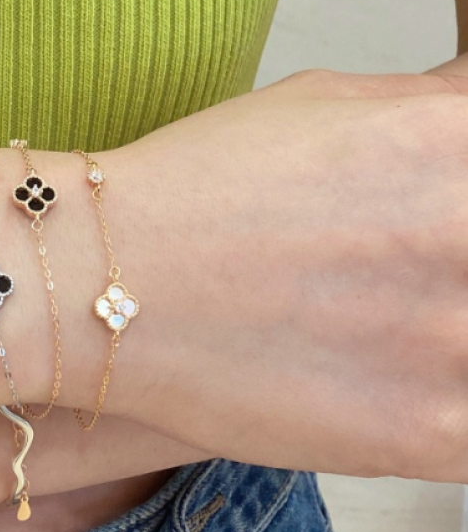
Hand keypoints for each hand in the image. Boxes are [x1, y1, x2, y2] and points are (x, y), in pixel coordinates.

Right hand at [113, 66, 467, 482]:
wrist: (100, 281)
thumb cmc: (198, 186)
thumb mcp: (316, 101)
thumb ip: (425, 104)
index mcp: (447, 140)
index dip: (458, 208)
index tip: (437, 233)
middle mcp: (460, 228)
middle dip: (449, 266)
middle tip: (401, 277)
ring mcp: (450, 336)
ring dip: (445, 336)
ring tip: (386, 330)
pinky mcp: (427, 430)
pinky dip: (450, 405)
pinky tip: (400, 385)